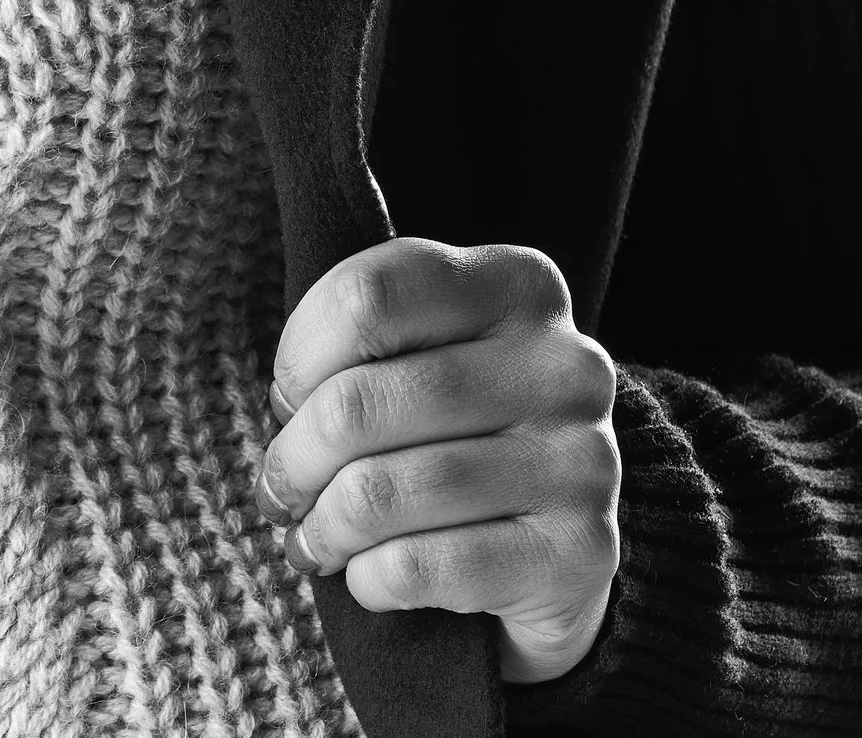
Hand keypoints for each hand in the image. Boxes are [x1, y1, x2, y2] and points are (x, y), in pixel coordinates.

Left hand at [257, 236, 620, 686]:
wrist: (565, 541)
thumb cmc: (464, 429)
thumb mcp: (423, 355)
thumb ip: (359, 348)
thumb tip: (286, 409)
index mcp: (518, 286)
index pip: (367, 296)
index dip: (300, 356)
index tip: (286, 398)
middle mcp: (563, 363)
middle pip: (361, 400)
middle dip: (295, 456)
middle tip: (279, 489)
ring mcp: (582, 459)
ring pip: (385, 491)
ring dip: (325, 525)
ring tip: (311, 539)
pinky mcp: (579, 553)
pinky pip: (425, 567)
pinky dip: (369, 577)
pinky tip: (364, 576)